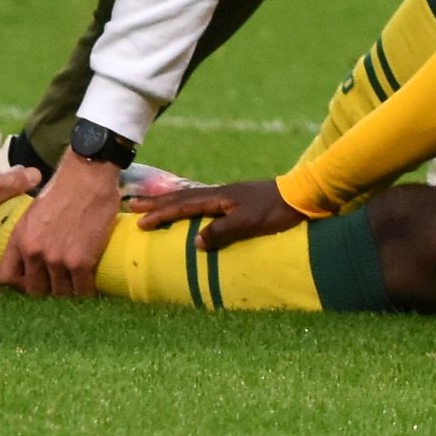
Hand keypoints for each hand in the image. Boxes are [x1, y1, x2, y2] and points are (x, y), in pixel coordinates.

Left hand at [0, 154, 123, 297]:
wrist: (89, 177)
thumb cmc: (64, 187)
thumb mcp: (33, 211)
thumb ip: (30, 234)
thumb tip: (36, 249)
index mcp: (20, 239)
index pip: (7, 276)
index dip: (19, 282)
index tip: (32, 278)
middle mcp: (34, 253)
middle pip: (35, 290)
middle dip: (47, 288)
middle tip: (58, 284)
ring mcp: (57, 260)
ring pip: (59, 293)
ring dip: (68, 292)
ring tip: (76, 287)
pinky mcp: (81, 262)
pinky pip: (82, 290)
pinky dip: (87, 292)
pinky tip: (91, 288)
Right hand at [129, 178, 305, 249]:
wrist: (302, 195)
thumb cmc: (276, 211)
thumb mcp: (248, 223)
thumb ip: (222, 232)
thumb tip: (195, 242)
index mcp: (219, 197)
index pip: (183, 206)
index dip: (161, 214)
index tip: (140, 221)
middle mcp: (220, 193)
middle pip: (182, 197)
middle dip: (158, 203)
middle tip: (134, 206)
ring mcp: (229, 195)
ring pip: (192, 197)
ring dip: (171, 202)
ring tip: (154, 205)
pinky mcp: (238, 200)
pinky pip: (204, 201)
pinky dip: (189, 204)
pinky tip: (191, 210)